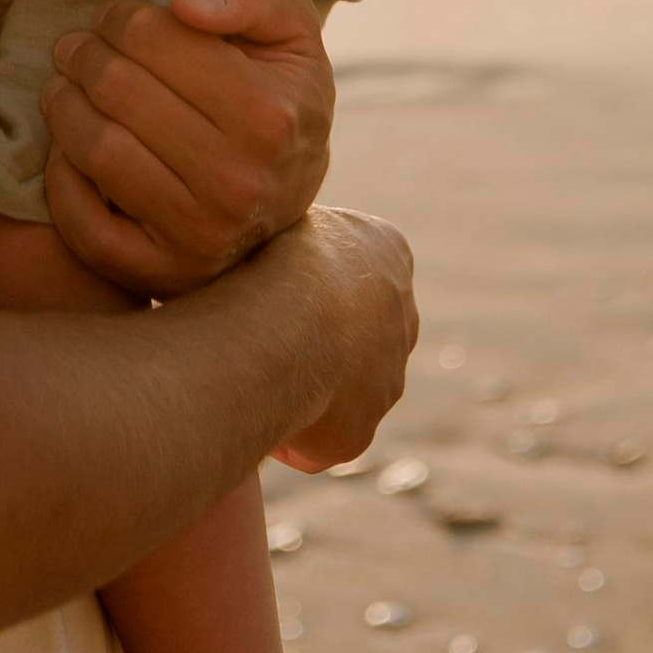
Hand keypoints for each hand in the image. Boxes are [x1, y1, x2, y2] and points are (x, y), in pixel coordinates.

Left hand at [41, 0, 334, 296]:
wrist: (290, 192)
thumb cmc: (280, 95)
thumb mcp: (287, 30)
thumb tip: (183, 5)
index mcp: (268, 116)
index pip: (154, 40)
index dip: (119, 17)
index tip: (111, 18)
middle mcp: (236, 183)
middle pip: (118, 91)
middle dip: (84, 55)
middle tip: (75, 47)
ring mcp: (199, 237)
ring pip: (97, 151)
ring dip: (63, 106)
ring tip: (63, 87)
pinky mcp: (163, 277)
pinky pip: (85, 227)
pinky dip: (61, 182)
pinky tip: (68, 149)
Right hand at [269, 202, 418, 469]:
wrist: (284, 320)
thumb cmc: (268, 255)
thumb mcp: (283, 218)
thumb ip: (292, 238)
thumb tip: (262, 245)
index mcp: (389, 252)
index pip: (351, 268)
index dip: (305, 279)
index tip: (267, 284)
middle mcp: (402, 318)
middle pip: (357, 331)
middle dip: (318, 337)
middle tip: (261, 335)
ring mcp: (388, 380)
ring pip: (342, 388)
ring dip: (305, 385)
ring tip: (250, 372)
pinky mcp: (358, 434)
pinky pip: (317, 435)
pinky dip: (287, 430)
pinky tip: (250, 410)